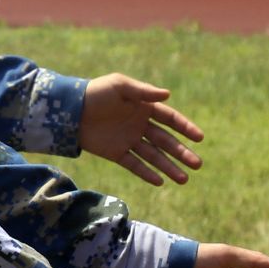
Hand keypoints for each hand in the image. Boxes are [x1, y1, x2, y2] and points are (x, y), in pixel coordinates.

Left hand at [81, 75, 203, 185]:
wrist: (68, 109)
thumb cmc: (95, 92)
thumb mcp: (119, 85)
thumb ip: (143, 91)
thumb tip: (168, 94)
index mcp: (144, 107)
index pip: (170, 119)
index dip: (185, 127)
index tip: (200, 138)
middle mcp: (140, 125)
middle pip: (166, 141)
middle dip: (182, 153)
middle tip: (197, 164)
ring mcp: (129, 140)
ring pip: (154, 156)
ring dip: (169, 167)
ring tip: (184, 179)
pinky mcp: (116, 153)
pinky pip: (134, 165)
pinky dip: (147, 173)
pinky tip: (160, 182)